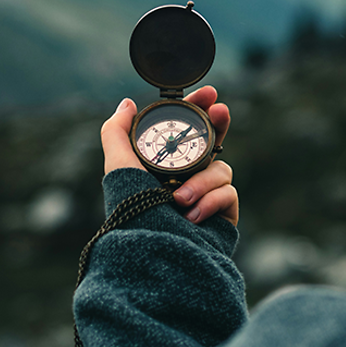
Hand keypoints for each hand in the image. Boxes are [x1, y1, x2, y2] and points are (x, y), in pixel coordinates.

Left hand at [100, 85, 237, 225]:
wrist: (154, 254)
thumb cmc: (133, 212)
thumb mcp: (118, 167)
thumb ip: (117, 132)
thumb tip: (127, 103)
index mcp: (164, 166)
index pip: (186, 131)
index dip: (199, 109)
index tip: (208, 93)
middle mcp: (187, 179)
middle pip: (213, 142)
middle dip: (218, 124)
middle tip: (221, 110)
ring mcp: (206, 197)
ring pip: (220, 168)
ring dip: (201, 181)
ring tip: (180, 200)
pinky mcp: (223, 215)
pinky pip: (228, 193)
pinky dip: (210, 201)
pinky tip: (192, 216)